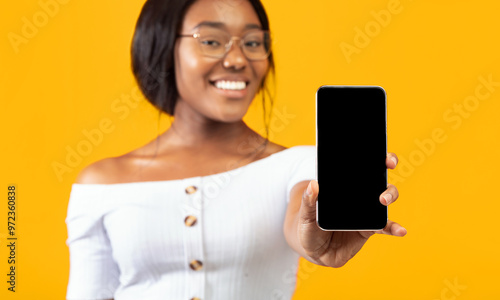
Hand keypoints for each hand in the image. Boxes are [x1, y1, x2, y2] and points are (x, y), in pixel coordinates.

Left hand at [297, 152, 405, 267]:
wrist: (314, 251)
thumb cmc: (308, 227)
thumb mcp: (305, 214)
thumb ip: (308, 201)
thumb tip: (313, 184)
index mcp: (342, 186)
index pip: (358, 165)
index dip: (370, 154)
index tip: (375, 149)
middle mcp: (357, 195)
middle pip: (376, 176)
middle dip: (385, 166)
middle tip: (387, 164)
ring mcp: (365, 211)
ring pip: (384, 197)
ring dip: (389, 194)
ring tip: (383, 200)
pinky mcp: (369, 229)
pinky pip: (385, 226)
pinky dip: (394, 227)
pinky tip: (401, 230)